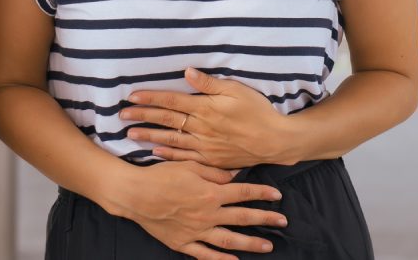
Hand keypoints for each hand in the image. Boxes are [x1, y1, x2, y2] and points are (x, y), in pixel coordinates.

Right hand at [113, 160, 287, 259]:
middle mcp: (207, 214)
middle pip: (242, 218)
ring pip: (228, 240)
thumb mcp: (191, 166)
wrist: (134, 194)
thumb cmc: (162, 175)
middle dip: (265, 219)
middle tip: (283, 221)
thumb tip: (238, 174)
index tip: (278, 195)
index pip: (244, 193)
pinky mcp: (182, 243)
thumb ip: (216, 172)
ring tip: (267, 245)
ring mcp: (195, 231)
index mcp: (211, 193)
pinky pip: (204, 254)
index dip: (263, 194)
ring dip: (250, 243)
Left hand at [119, 67, 290, 168]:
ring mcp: (204, 145)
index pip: (172, 100)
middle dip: (142, 116)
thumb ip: (210, 83)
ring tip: (130, 134)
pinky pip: (183, 157)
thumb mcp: (237, 90)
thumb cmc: (258, 111)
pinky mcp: (210, 159)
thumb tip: (188, 71)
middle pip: (166, 120)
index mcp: (206, 108)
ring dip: (148, 136)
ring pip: (170, 140)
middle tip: (121, 115)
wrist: (273, 140)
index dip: (151, 97)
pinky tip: (155, 152)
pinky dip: (167, 154)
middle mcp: (200, 127)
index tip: (132, 96)